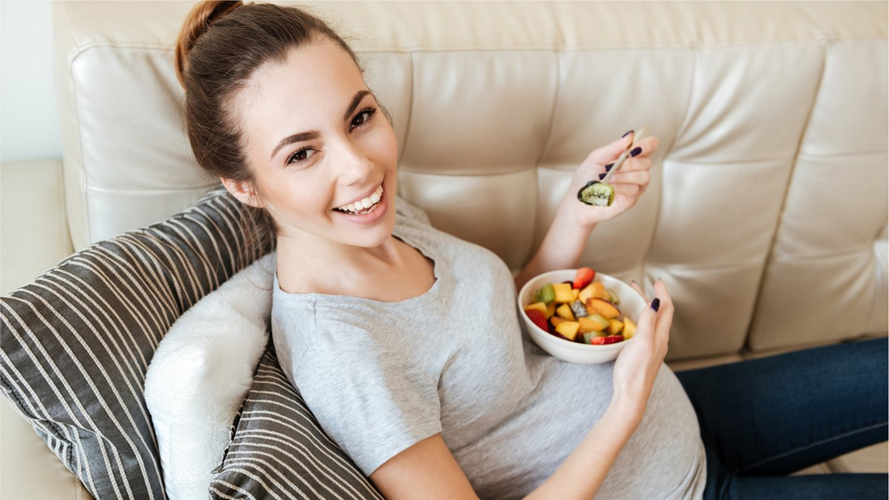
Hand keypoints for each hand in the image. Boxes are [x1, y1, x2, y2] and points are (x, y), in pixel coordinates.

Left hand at [561, 130, 659, 228]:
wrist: (578, 199)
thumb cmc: (586, 178)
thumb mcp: (597, 157)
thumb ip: (614, 147)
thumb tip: (630, 135)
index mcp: (629, 156)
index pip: (650, 145)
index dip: (647, 145)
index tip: (633, 149)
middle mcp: (636, 169)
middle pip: (646, 162)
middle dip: (627, 164)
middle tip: (609, 167)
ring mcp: (636, 184)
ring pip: (643, 176)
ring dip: (623, 176)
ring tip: (607, 178)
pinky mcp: (632, 198)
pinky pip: (634, 189)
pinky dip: (619, 187)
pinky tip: (609, 188)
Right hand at [610, 279, 672, 418]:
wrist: (631, 396)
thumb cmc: (635, 370)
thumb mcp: (642, 342)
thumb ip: (648, 321)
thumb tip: (656, 301)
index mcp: (660, 335)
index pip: (667, 308)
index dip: (663, 293)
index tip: (656, 281)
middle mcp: (659, 340)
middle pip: (660, 314)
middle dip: (652, 298)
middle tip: (638, 287)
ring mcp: (652, 348)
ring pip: (653, 323)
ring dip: (646, 308)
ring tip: (634, 300)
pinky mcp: (644, 355)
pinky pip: (646, 331)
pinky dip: (641, 320)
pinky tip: (631, 324)